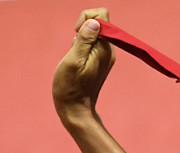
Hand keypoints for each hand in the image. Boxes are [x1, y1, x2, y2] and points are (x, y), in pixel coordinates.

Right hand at [52, 9, 113, 123]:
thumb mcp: (74, 60)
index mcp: (105, 49)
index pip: (102, 16)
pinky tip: (75, 59)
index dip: (86, 16)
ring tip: (74, 55)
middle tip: (74, 44)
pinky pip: (90, 43)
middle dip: (82, 26)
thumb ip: (84, 40)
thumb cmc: (70, 87)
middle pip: (99, 21)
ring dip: (79, 38)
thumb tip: (95, 22)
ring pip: (92, 32)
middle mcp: (108, 51)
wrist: (76, 109)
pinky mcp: (98, 61)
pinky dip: (79, 45)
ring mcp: (104, 56)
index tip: (76, 31)